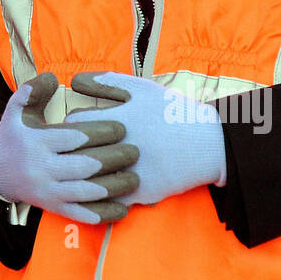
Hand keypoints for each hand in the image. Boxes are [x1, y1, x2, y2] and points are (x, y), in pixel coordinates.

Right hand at [0, 72, 138, 223]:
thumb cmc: (13, 136)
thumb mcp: (16, 110)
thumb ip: (32, 91)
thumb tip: (52, 77)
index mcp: (35, 141)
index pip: (73, 137)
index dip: (99, 132)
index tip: (122, 127)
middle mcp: (41, 168)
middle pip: (83, 165)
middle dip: (113, 158)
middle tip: (135, 151)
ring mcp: (47, 191)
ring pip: (85, 191)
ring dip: (113, 186)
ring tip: (135, 178)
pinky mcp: (52, 207)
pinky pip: (80, 213)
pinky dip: (103, 213)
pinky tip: (123, 209)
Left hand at [66, 72, 226, 206]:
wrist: (208, 142)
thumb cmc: (172, 111)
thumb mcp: (142, 89)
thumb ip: (107, 82)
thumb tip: (74, 81)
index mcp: (118, 119)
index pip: (73, 122)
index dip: (72, 125)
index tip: (77, 127)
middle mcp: (121, 146)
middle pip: (76, 150)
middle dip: (72, 148)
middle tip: (75, 148)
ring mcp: (130, 171)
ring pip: (87, 177)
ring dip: (82, 172)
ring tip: (86, 166)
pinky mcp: (141, 192)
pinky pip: (108, 198)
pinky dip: (100, 194)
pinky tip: (101, 186)